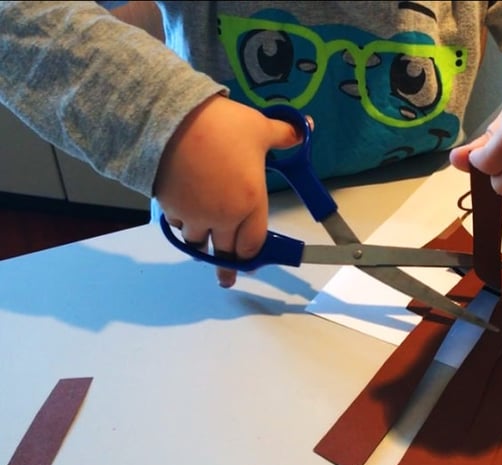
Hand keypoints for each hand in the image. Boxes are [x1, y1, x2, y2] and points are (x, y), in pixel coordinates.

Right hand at [153, 94, 301, 286]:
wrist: (172, 119)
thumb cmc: (221, 126)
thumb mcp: (260, 128)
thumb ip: (284, 135)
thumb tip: (303, 130)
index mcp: (250, 203)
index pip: (253, 244)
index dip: (252, 254)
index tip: (251, 259)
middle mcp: (223, 216)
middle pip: (225, 253)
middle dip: (226, 266)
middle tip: (227, 279)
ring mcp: (195, 215)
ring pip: (198, 243)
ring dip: (203, 245)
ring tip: (204, 249)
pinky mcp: (170, 207)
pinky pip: (178, 225)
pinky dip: (183, 224)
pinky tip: (185, 217)